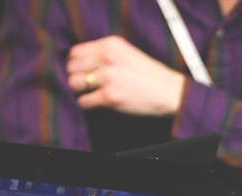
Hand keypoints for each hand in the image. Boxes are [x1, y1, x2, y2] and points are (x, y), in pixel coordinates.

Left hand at [67, 36, 185, 116]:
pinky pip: (84, 101)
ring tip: (89, 93)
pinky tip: (94, 103)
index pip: (76, 52)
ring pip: (74, 83)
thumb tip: (84, 62)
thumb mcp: (128, 53)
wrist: (169, 91)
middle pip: (72, 67)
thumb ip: (106, 53)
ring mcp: (108, 77)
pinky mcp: (110, 96)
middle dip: (77, 76)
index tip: (82, 71)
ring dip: (79, 90)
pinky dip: (86, 104)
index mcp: (111, 45)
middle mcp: (107, 58)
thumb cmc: (151, 75)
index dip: (76, 63)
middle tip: (85, 83)